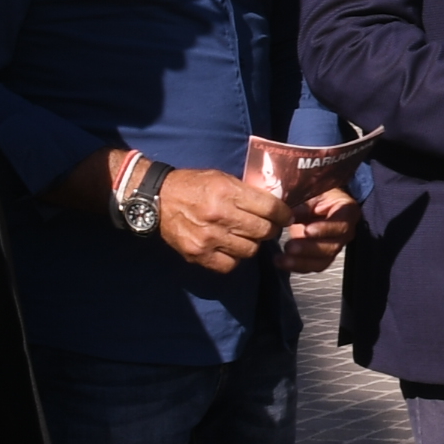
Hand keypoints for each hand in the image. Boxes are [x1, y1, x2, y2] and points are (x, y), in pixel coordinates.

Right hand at [153, 167, 288, 272]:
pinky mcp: (198, 254)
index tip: (285, 216)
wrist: (158, 199)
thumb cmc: (194, 185)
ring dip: (252, 244)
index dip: (283, 214)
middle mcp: (220, 216)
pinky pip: (230, 265)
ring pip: (250, 250)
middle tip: (268, 228)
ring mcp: (208, 238)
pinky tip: (230, 248)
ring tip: (246, 236)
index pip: (270, 208)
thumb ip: (247, 192)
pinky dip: (234, 258)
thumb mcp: (222, 178)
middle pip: (264, 231)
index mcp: (228, 192)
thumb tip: (276, 205)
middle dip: (271, 230)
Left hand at [277, 187, 356, 273]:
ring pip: (323, 260)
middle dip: (310, 249)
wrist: (315, 203)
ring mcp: (335, 246)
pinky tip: (280, 262)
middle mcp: (345, 232)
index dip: (324, 230)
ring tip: (281, 259)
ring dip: (301, 262)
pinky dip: (296, 266)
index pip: (341, 224)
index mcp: (347, 212)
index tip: (306, 230)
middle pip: (332, 246)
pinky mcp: (323, 257)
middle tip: (289, 247)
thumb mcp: (310, 194)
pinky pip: (313, 266)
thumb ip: (303, 205)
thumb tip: (289, 215)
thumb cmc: (315, 195)